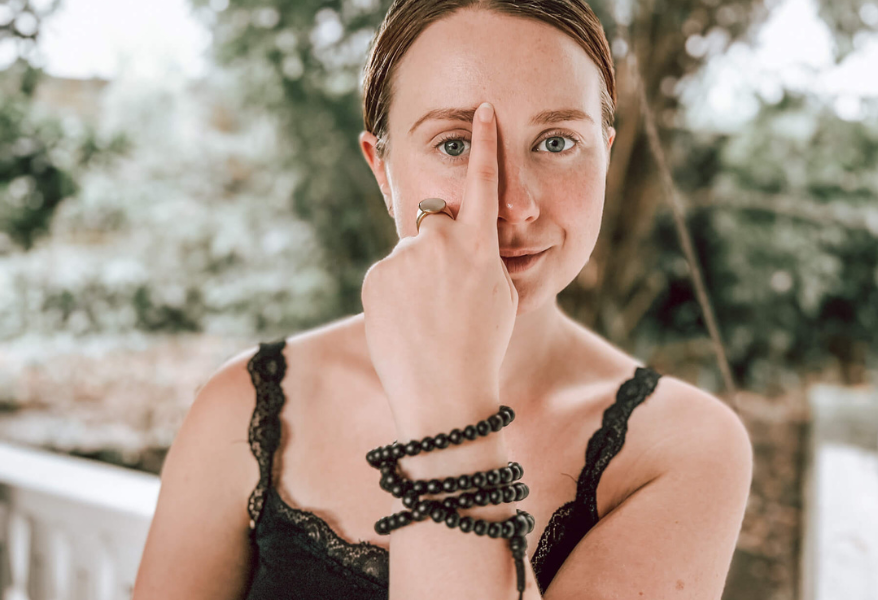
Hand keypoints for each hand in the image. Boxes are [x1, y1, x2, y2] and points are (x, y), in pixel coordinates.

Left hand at [361, 102, 516, 426]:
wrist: (444, 393)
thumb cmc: (481, 347)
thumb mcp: (498, 295)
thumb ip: (480, 255)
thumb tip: (457, 237)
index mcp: (481, 246)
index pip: (484, 182)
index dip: (486, 143)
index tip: (482, 108)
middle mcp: (441, 242)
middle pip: (436, 221)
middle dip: (440, 243)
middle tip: (446, 293)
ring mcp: (405, 257)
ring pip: (412, 252)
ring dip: (417, 275)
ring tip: (427, 318)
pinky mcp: (377, 275)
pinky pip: (389, 273)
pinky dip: (396, 292)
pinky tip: (406, 323)